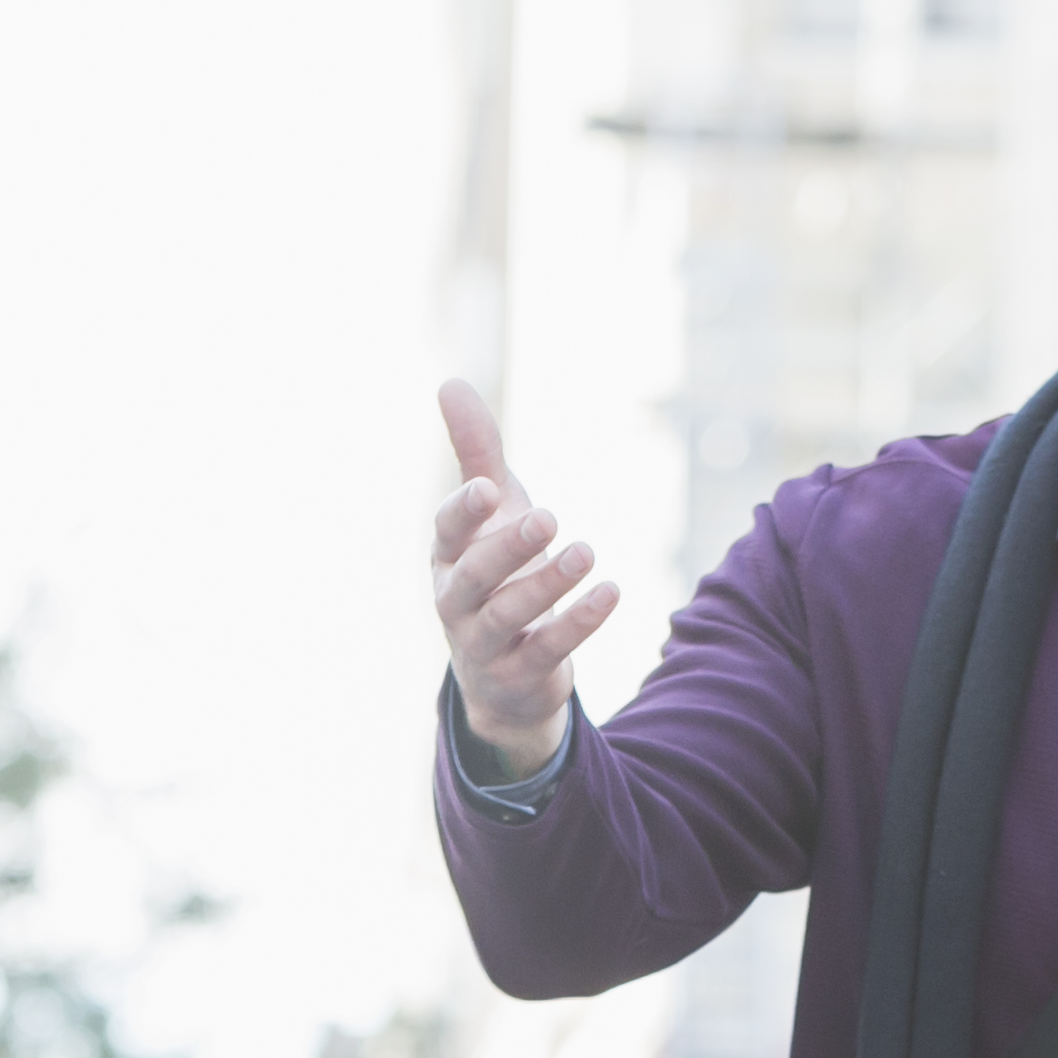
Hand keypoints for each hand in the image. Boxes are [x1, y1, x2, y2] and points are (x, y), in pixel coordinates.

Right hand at [431, 380, 617, 771]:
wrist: (505, 674)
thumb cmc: (496, 573)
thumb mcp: (491, 513)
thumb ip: (476, 452)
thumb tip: (450, 382)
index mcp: (447, 557)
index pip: (446, 532)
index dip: (463, 513)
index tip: (489, 489)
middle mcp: (456, 601)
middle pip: (472, 577)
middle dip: (507, 548)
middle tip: (549, 517)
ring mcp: (483, 644)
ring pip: (507, 616)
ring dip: (547, 584)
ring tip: (587, 552)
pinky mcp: (518, 676)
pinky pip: (546, 651)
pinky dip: (578, 623)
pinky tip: (611, 592)